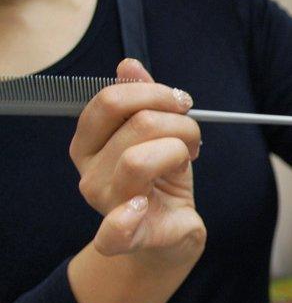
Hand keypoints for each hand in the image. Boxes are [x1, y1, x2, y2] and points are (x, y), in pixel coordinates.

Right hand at [69, 58, 204, 266]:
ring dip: (180, 150)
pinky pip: (113, 231)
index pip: (110, 101)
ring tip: (189, 158)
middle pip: (138, 124)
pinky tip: (140, 207)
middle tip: (192, 137)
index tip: (181, 103)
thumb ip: (143, 101)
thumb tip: (129, 65)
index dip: (153, 93)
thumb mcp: (156, 135)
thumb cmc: (162, 180)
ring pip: (140, 159)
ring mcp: (106, 205)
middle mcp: (89, 174)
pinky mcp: (129, 237)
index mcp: (88, 144)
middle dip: (180, 122)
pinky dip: (124, 220)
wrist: (172, 230)